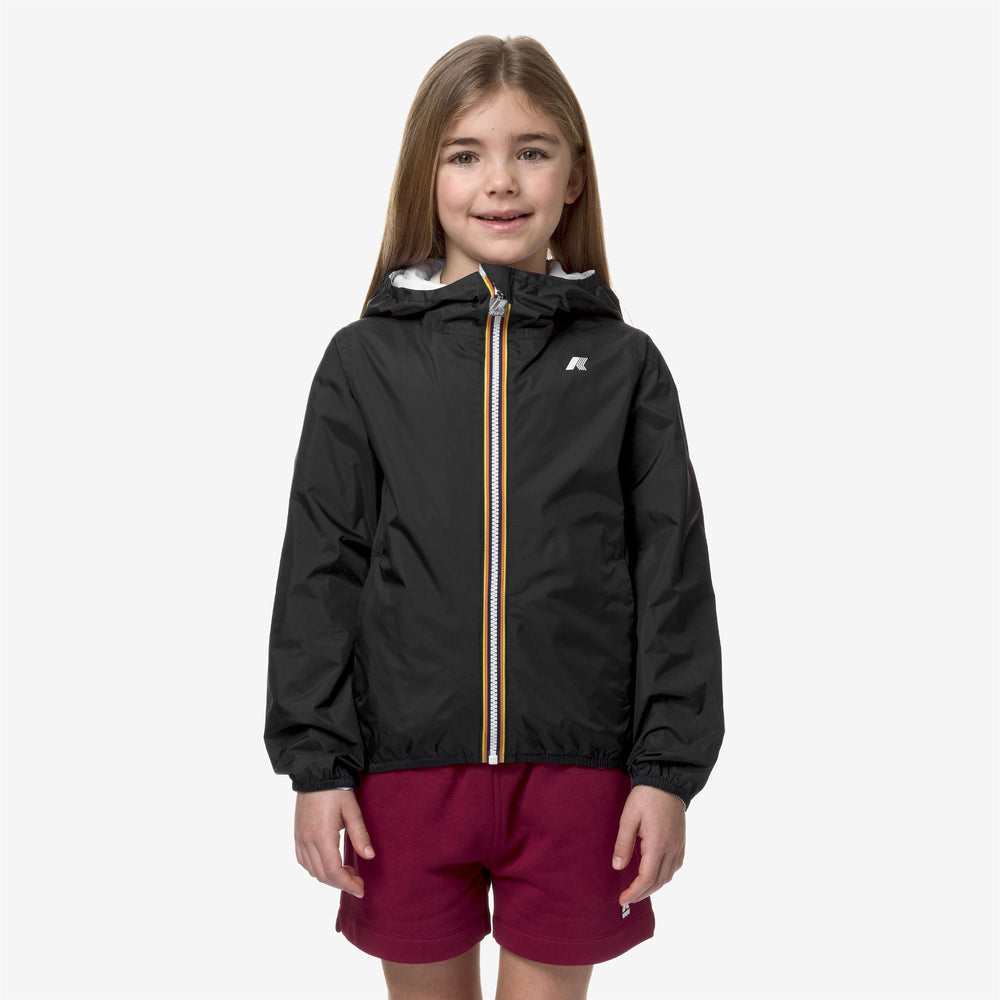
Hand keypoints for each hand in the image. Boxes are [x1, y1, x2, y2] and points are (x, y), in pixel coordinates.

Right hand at [294, 788, 375, 897]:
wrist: (316, 773)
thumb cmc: (336, 790)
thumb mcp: (352, 810)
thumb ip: (360, 835)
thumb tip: (369, 857)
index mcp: (322, 837)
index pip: (334, 871)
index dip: (348, 884)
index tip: (361, 890)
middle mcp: (308, 841)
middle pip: (323, 875)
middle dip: (341, 883)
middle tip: (358, 880)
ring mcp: (300, 838)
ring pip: (312, 870)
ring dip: (329, 877)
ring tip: (347, 871)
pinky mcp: (297, 834)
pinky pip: (303, 861)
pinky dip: (316, 868)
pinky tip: (329, 864)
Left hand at [612, 785, 685, 904]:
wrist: (666, 780)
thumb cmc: (645, 797)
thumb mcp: (628, 818)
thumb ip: (624, 844)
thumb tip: (618, 867)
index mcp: (657, 845)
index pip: (646, 878)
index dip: (634, 892)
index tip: (622, 899)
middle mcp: (671, 849)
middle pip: (658, 881)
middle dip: (642, 893)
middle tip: (627, 897)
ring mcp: (679, 845)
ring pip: (668, 876)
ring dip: (654, 886)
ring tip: (639, 889)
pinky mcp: (681, 841)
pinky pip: (675, 866)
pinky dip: (664, 876)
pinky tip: (655, 874)